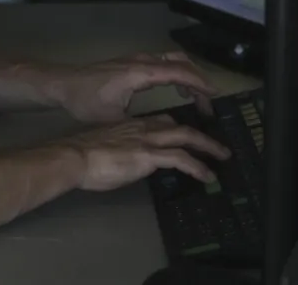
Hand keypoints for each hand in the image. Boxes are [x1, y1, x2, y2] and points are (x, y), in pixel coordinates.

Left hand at [40, 52, 215, 123]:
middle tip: (209, 102)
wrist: (63, 84)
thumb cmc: (86, 102)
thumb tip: (162, 137)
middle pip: (180, 62)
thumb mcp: (114, 119)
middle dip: (198, 79)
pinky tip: (177, 89)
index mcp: (140, 72)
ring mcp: (137, 59)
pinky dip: (176, 72)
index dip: (199, 83)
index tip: (214, 96)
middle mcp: (142, 61)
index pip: (179, 72)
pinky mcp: (132, 62)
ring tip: (197, 98)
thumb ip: (140, 125)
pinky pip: (163, 62)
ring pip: (172, 59)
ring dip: (188, 74)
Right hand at [61, 113, 230, 191]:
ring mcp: (148, 139)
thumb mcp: (106, 146)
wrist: (74, 156)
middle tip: (217, 145)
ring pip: (187, 137)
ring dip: (208, 147)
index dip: (179, 128)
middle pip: (180, 126)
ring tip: (222, 157)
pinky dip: (198, 166)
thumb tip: (128, 159)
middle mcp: (144, 127)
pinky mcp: (149, 155)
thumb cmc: (83, 155)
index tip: (189, 136)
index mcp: (133, 124)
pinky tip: (207, 176)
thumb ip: (122, 148)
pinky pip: (181, 159)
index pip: (163, 121)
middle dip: (202, 135)